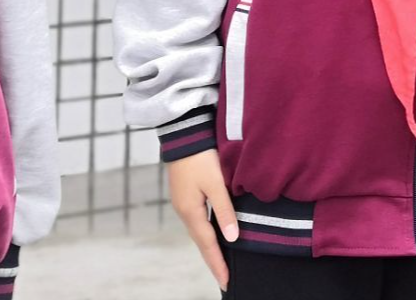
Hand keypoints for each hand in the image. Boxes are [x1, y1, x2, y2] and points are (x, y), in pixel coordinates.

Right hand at [167, 150, 236, 287]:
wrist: (183, 133)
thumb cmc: (200, 156)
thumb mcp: (216, 183)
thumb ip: (224, 210)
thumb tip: (231, 238)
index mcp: (191, 211)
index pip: (207, 245)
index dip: (218, 264)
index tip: (226, 282)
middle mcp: (184, 211)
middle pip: (201, 241)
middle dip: (213, 260)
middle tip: (224, 278)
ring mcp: (183, 203)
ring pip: (199, 231)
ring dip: (210, 247)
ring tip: (221, 262)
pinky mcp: (186, 194)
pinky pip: (198, 221)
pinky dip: (207, 232)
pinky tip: (214, 234)